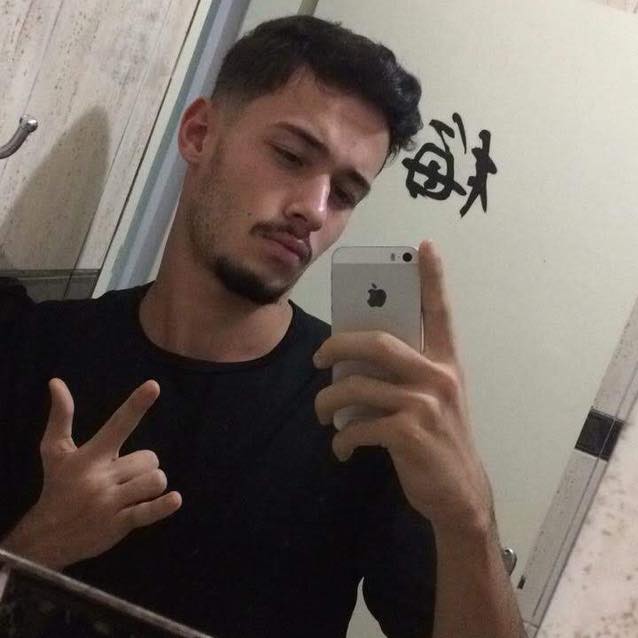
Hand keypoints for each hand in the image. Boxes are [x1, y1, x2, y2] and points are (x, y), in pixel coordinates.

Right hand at [2, 379, 181, 568]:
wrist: (45, 538)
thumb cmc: (57, 487)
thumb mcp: (55, 452)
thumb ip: (61, 416)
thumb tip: (56, 382)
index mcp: (90, 456)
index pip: (118, 424)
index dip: (136, 405)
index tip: (154, 385)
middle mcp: (101, 477)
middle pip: (149, 458)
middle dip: (143, 466)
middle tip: (123, 478)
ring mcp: (110, 502)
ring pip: (154, 480)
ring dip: (151, 485)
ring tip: (132, 493)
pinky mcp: (119, 523)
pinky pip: (147, 511)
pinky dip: (163, 506)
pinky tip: (174, 499)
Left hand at [313, 240, 493, 536]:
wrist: (460, 495)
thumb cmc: (440, 442)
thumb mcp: (433, 401)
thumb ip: (406, 376)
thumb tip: (353, 362)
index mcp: (446, 363)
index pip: (440, 312)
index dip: (432, 278)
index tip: (424, 247)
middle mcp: (439, 376)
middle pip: (377, 342)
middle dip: (337, 346)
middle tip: (320, 359)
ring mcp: (426, 404)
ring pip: (357, 386)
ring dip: (328, 402)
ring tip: (322, 414)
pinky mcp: (410, 433)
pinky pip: (359, 425)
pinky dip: (342, 438)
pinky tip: (342, 448)